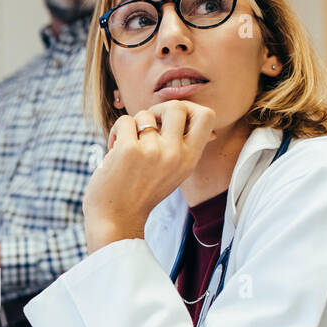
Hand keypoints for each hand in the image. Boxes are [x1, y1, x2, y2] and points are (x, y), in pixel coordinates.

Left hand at [84, 101, 215, 253]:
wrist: (116, 219)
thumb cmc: (142, 193)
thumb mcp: (176, 174)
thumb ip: (187, 150)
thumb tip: (212, 132)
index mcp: (190, 159)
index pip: (207, 116)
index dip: (189, 108)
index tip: (171, 119)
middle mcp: (176, 154)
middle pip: (177, 107)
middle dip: (158, 110)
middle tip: (146, 126)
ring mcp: (153, 151)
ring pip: (144, 115)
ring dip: (133, 126)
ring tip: (127, 147)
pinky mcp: (129, 150)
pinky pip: (124, 121)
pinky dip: (116, 132)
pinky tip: (114, 150)